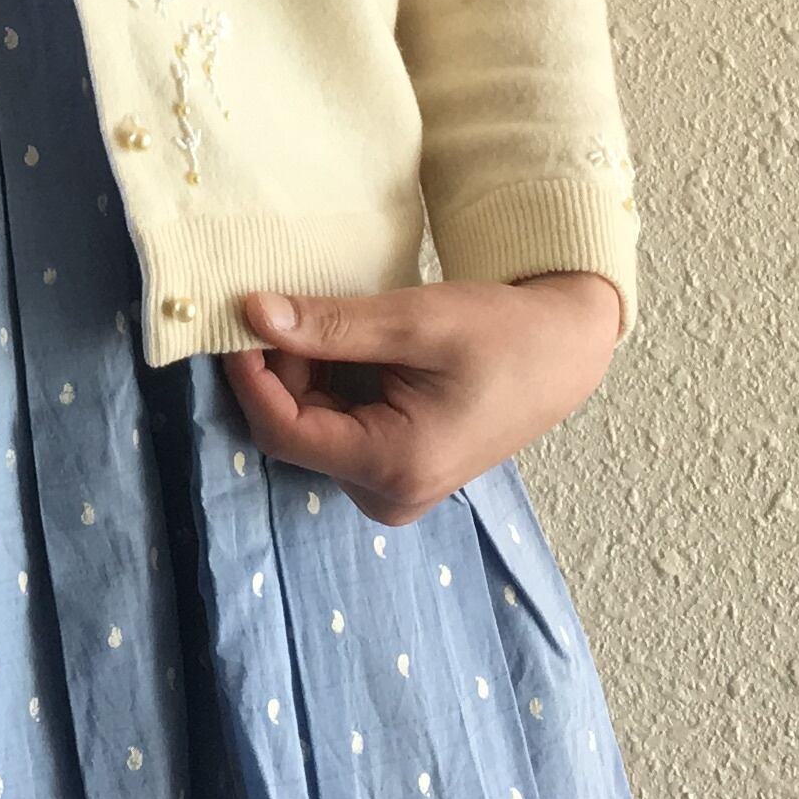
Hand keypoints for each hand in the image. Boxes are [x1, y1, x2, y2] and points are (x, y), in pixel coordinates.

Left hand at [220, 271, 619, 526]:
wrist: (561, 350)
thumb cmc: (500, 333)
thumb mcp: (413, 320)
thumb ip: (330, 325)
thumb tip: (253, 314)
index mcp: (394, 467)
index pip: (284, 432)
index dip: (249, 375)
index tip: (236, 316)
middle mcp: (387, 495)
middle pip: (295, 431)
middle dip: (280, 368)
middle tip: (289, 304)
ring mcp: (392, 488)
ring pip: (312, 427)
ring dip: (304, 373)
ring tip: (328, 319)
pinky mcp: (397, 469)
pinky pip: (337, 428)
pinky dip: (328, 384)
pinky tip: (349, 344)